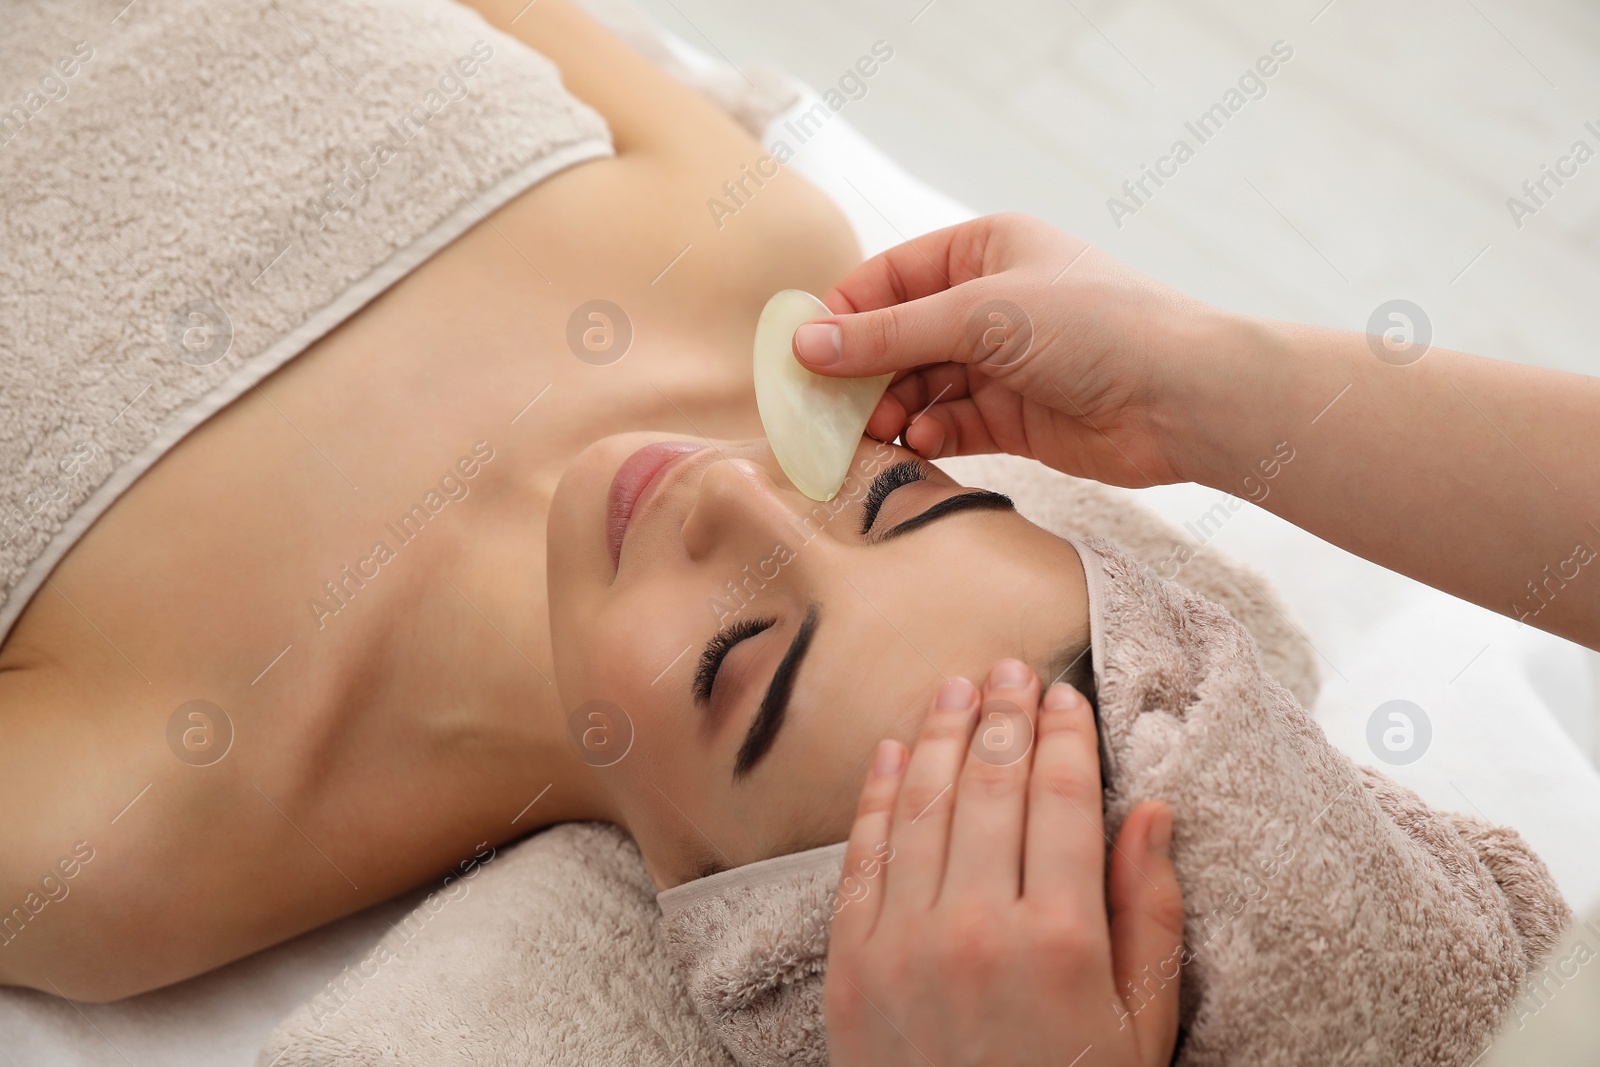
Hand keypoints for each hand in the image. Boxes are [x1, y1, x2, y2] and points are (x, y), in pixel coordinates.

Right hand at [792, 213, 1237, 487]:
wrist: (1181, 397)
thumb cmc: (1094, 327)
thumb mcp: (980, 315)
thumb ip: (888, 335)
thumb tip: (804, 346)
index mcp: (983, 250)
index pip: (888, 280)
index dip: (840, 317)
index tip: (800, 359)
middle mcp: (989, 303)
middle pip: (897, 338)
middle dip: (863, 374)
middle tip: (827, 414)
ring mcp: (1002, 362)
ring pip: (920, 386)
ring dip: (894, 410)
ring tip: (879, 434)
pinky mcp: (1015, 418)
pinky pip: (951, 425)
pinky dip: (931, 435)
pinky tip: (924, 444)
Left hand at [823, 659, 1184, 1066]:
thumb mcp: (1144, 1028)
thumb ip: (1151, 915)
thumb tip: (1152, 809)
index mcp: (1063, 940)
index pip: (1063, 800)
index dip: (1065, 737)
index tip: (1066, 695)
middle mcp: (978, 928)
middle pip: (991, 787)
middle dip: (1003, 717)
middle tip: (1009, 669)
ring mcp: (904, 945)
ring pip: (923, 806)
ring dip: (939, 735)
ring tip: (955, 687)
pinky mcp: (851, 967)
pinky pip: (861, 859)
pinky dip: (877, 797)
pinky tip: (893, 752)